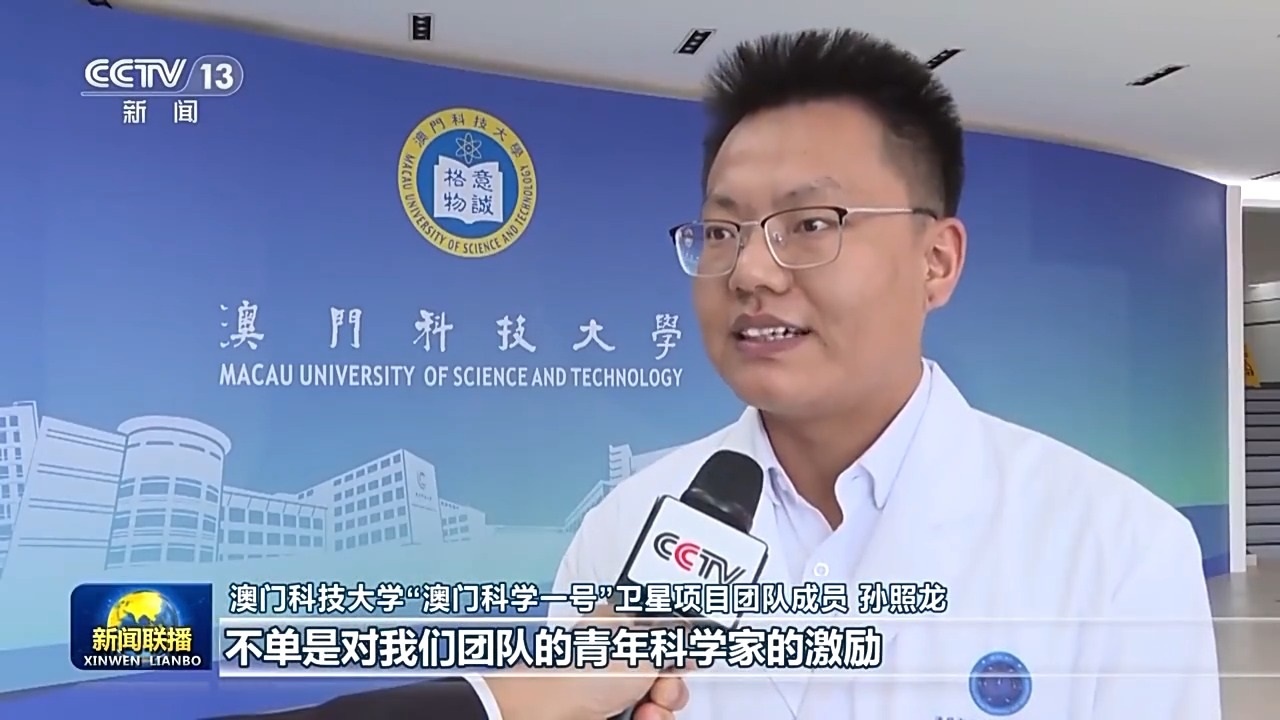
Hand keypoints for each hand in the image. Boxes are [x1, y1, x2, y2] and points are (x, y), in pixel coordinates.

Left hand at [487, 604, 688, 719]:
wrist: (546, 716)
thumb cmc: (580, 676)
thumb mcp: (641, 649)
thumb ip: (673, 639)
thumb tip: (693, 633)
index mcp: (620, 625)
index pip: (663, 631)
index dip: (678, 645)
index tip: (687, 655)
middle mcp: (617, 657)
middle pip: (665, 673)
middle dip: (671, 685)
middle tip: (659, 687)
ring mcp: (612, 690)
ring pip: (658, 702)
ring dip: (661, 709)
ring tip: (645, 711)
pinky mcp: (610, 716)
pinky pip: (647, 719)